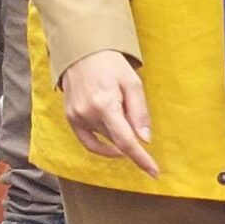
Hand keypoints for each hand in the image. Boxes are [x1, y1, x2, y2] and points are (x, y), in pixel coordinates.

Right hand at [60, 49, 159, 176]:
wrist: (81, 51)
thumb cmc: (111, 64)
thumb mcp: (133, 83)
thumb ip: (139, 112)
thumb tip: (144, 140)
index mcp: (105, 104)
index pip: (126, 141)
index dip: (141, 159)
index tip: (154, 172)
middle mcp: (88, 113)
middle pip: (116, 140)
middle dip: (130, 136)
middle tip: (134, 115)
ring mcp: (76, 117)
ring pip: (105, 139)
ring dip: (117, 135)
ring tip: (120, 111)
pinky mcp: (70, 117)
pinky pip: (88, 141)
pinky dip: (102, 147)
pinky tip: (113, 146)